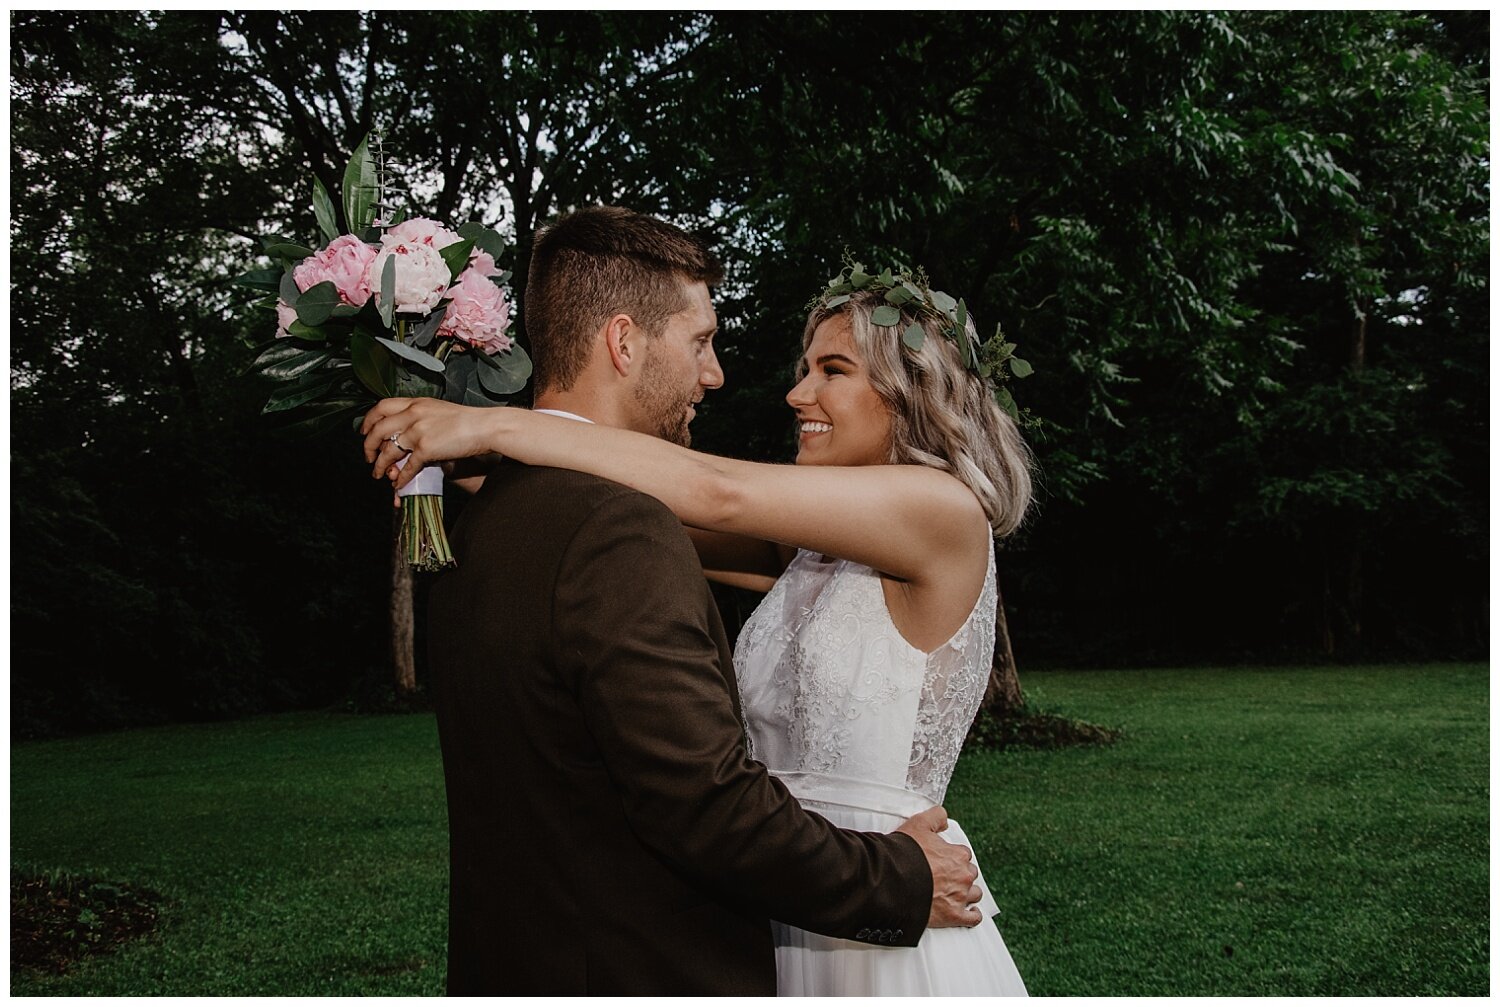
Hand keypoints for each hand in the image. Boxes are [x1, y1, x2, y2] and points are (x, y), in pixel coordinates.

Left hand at [359, 398, 505, 491]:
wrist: (485, 426)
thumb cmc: (467, 420)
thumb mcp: (438, 410)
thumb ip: (419, 417)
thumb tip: (405, 434)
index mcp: (416, 403)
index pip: (381, 407)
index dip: (369, 420)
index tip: (365, 430)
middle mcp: (413, 415)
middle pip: (378, 430)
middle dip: (369, 446)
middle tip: (368, 456)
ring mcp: (418, 432)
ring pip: (389, 451)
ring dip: (381, 466)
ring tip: (380, 474)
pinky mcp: (426, 448)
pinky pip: (407, 467)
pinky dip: (401, 478)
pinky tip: (399, 484)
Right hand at [895, 806, 982, 928]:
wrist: (894, 880)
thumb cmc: (905, 853)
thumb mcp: (919, 824)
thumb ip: (935, 816)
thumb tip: (944, 818)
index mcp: (958, 855)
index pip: (963, 854)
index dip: (952, 857)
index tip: (943, 860)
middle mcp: (963, 875)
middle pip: (969, 874)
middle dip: (960, 874)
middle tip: (946, 876)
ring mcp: (960, 897)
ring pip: (974, 894)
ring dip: (968, 893)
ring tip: (955, 893)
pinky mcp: (954, 915)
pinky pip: (973, 918)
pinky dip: (973, 915)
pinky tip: (970, 913)